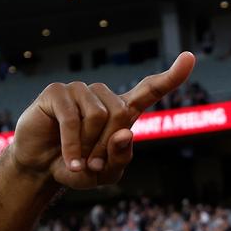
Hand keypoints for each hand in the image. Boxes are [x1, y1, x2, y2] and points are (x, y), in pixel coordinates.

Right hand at [9, 52, 194, 188]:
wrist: (41, 169)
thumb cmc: (78, 168)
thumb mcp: (106, 173)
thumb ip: (121, 158)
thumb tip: (126, 133)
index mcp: (122, 111)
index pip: (151, 90)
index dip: (172, 76)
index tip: (190, 57)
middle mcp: (103, 96)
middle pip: (121, 113)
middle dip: (107, 145)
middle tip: (93, 163)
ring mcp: (80, 90)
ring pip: (98, 116)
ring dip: (88, 145)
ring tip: (78, 158)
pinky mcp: (57, 92)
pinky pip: (72, 118)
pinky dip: (72, 145)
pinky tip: (70, 162)